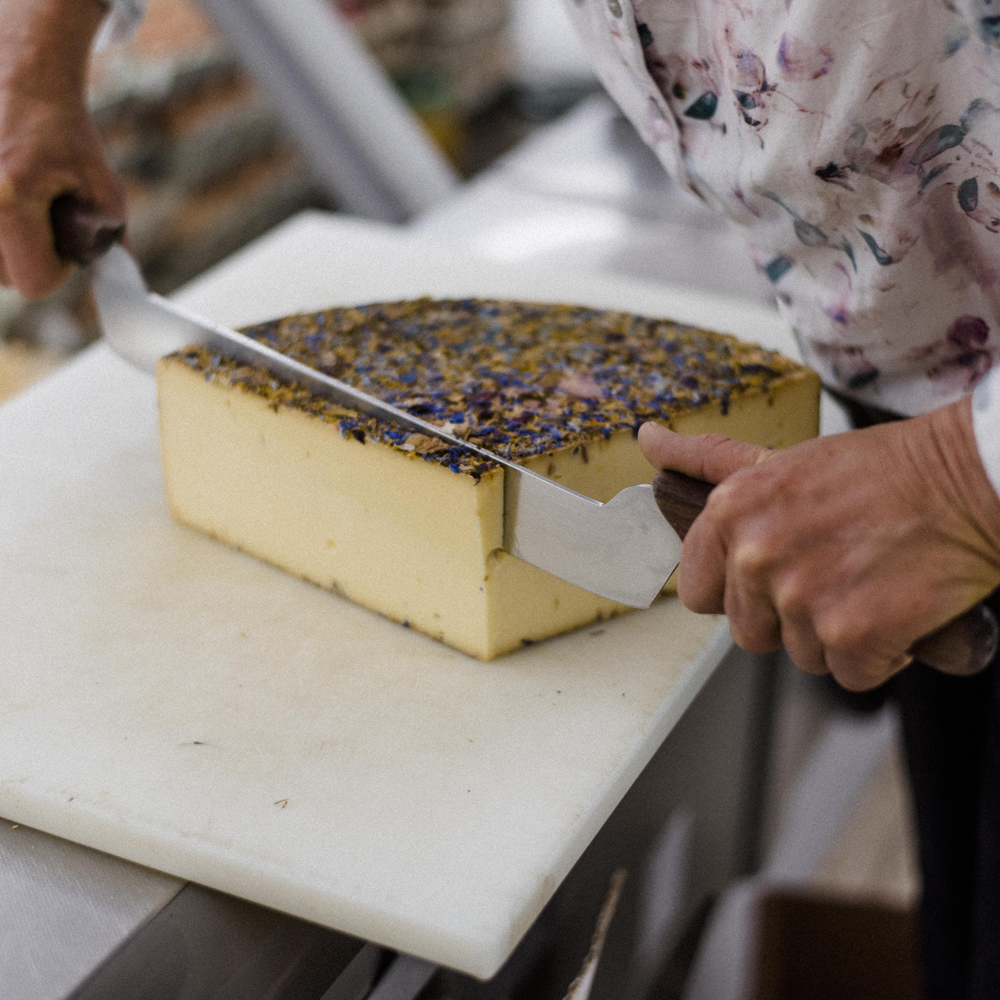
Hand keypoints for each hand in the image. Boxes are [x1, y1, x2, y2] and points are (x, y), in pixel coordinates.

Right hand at [0, 0, 124, 298]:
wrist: (22, 82)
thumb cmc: (67, 138)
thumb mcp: (106, 191)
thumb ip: (114, 247)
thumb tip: (126, 294)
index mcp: (9, 199)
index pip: (34, 284)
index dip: (58, 268)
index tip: (63, 234)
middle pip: (4, 281)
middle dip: (30, 257)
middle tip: (41, 214)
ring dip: (7, 248)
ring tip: (20, 205)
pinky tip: (5, 199)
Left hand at [638, 397, 999, 689]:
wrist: (968, 478)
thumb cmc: (880, 469)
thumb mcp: (780, 457)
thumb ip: (709, 459)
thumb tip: (649, 439)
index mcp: (730, 512)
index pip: (698, 591)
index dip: (738, 591)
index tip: (772, 575)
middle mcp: (756, 555)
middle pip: (749, 630)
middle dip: (789, 613)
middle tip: (833, 570)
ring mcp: (801, 597)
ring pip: (800, 654)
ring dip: (835, 633)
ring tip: (866, 582)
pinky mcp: (851, 635)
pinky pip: (849, 674)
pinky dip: (879, 655)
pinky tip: (894, 609)